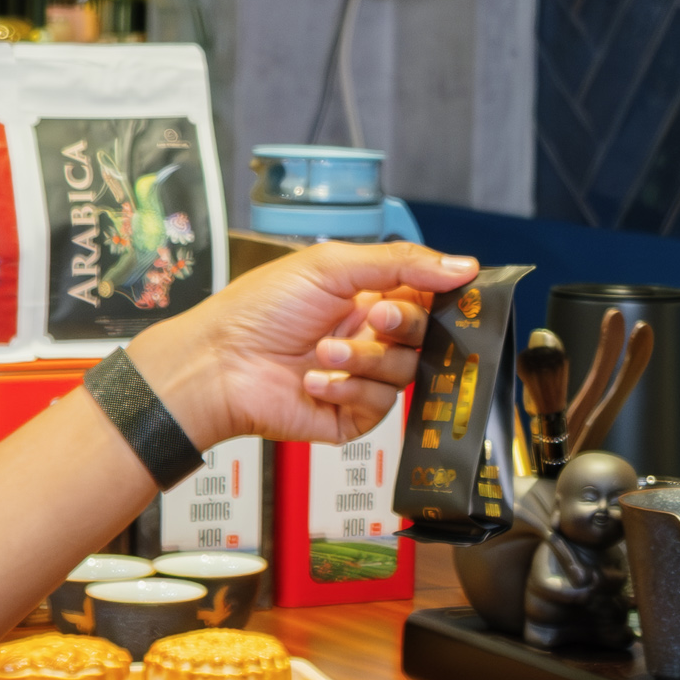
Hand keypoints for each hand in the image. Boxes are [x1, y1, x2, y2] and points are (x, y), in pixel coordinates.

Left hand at [126, 243, 477, 445]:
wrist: (219, 364)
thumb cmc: (258, 310)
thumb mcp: (332, 265)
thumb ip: (402, 263)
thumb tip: (461, 265)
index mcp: (368, 297)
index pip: (426, 297)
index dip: (440, 297)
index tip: (450, 292)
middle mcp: (369, 338)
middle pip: (424, 336)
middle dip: (402, 327)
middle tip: (376, 319)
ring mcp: (361, 378)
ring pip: (404, 373)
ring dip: (364, 359)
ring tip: (323, 352)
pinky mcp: (352, 417)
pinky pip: (380, 407)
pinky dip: (348, 390)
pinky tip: (315, 381)